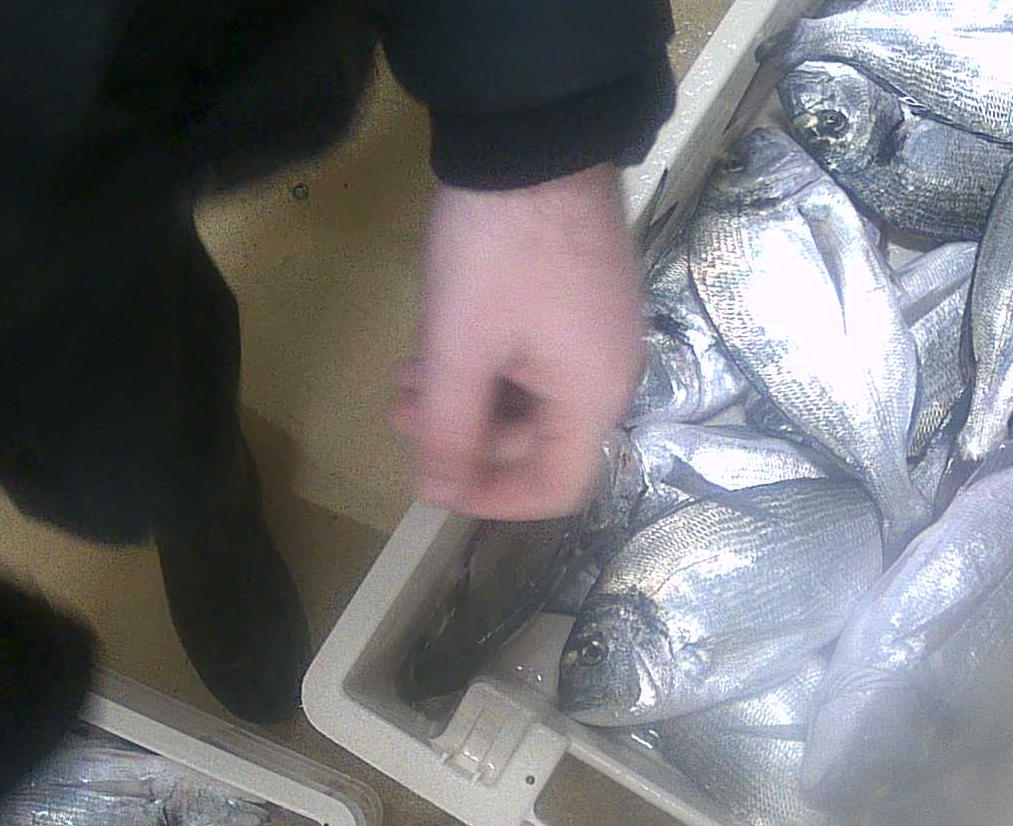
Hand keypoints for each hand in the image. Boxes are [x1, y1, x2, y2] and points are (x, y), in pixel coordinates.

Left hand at [393, 163, 642, 519]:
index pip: (555, 487)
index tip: (436, 482)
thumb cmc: (497, 254)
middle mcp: (608, 372)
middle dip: (466, 436)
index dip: (492, 499)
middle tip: (403, 413)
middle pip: (539, 440)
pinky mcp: (583, 294)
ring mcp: (599, 329)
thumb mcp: (460, 348)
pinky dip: (489, 360)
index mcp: (593, 396)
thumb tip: (439, 496)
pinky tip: (442, 340)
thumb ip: (450, 432)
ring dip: (468, 397)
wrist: (536, 140)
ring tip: (409, 378)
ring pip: (531, 394)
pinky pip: (538, 354)